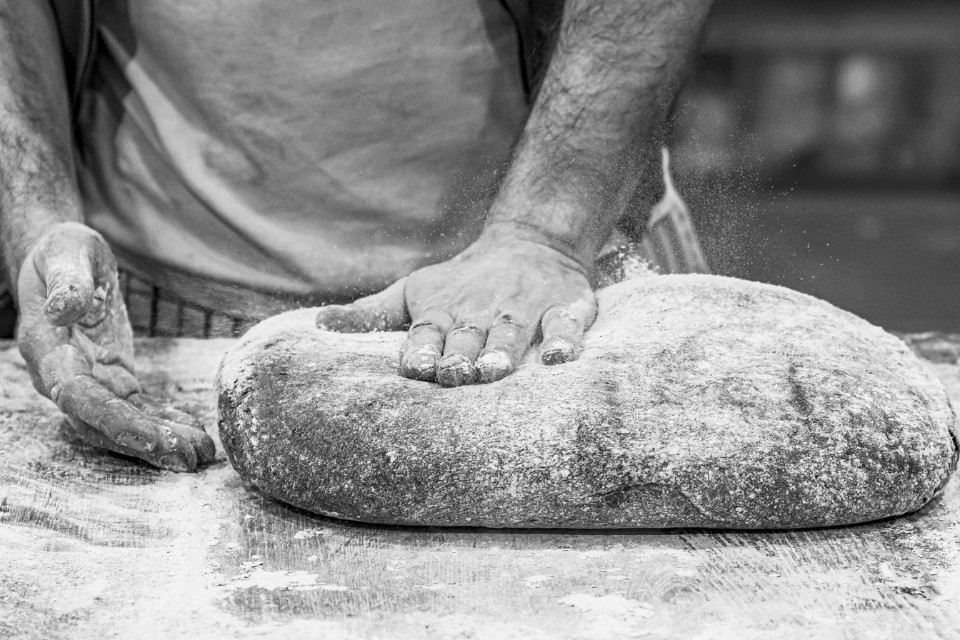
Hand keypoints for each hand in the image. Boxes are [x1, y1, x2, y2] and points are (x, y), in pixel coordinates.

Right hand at [16, 222, 214, 470]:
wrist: (62, 258)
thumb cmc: (63, 250)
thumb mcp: (67, 251)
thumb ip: (67, 281)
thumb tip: (65, 307)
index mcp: (47, 351)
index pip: (79, 398)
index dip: (116, 422)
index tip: (154, 437)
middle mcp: (64, 376)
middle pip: (103, 423)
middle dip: (147, 443)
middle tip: (192, 458)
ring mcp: (89, 382)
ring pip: (122, 423)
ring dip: (161, 441)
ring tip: (202, 454)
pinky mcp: (112, 379)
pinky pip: (138, 409)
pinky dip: (165, 423)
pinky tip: (194, 433)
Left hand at [316, 229, 596, 386]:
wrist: (530, 244)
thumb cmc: (461, 282)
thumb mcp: (414, 291)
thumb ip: (371, 314)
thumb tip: (317, 326)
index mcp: (444, 310)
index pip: (428, 332)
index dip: (423, 349)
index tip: (416, 368)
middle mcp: (482, 308)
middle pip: (469, 335)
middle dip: (461, 355)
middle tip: (455, 375)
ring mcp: (525, 307)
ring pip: (512, 330)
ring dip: (503, 348)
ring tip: (495, 369)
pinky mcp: (565, 307)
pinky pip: (567, 325)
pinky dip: (565, 339)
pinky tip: (558, 357)